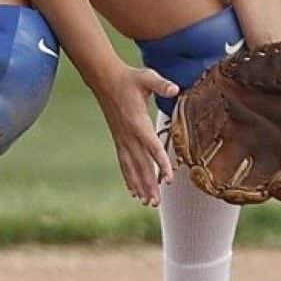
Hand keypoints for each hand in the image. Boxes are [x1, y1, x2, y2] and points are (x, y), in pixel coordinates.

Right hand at [92, 65, 178, 205]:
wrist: (105, 79)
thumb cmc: (129, 78)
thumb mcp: (146, 77)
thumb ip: (161, 84)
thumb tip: (175, 89)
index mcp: (138, 122)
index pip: (152, 147)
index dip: (161, 163)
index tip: (169, 179)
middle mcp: (128, 135)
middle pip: (141, 164)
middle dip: (149, 184)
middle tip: (156, 202)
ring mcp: (122, 139)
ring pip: (131, 167)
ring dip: (139, 185)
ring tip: (147, 202)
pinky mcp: (118, 139)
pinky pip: (124, 162)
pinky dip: (129, 178)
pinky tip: (133, 191)